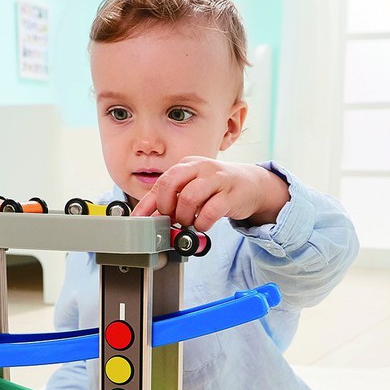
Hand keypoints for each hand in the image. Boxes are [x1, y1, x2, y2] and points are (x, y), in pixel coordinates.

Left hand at [131, 158, 289, 230]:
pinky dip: (202, 223)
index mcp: (187, 165)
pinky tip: (203, 224)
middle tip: (171, 218)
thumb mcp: (193, 190)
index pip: (160, 183)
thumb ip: (173, 202)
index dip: (147, 204)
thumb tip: (151, 219)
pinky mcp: (230, 194)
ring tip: (189, 221)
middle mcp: (200, 168)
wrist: (250, 186)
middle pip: (170, 183)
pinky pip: (209, 212)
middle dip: (166, 207)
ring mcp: (216, 179)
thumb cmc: (217, 189)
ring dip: (184, 217)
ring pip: (189, 197)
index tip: (138, 220)